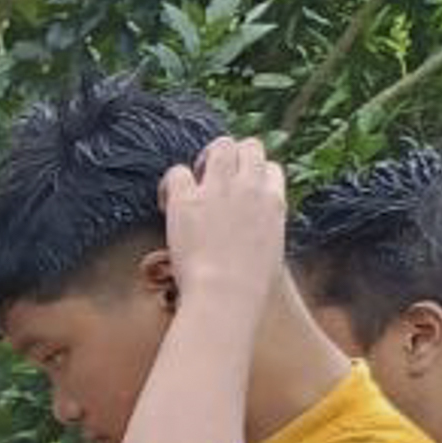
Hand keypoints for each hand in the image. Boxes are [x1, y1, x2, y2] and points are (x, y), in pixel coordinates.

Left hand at [159, 137, 286, 306]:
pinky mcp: (188, 200)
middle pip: (248, 147)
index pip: (270, 169)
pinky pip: (178, 172)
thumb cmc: (249, 289)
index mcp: (274, 202)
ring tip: (194, 184)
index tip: (241, 194)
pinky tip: (167, 203)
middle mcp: (250, 187)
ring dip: (206, 159)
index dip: (254, 177)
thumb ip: (264, 234)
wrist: (227, 295)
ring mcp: (219, 190)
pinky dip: (172, 183)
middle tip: (215, 180)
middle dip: (233, 157)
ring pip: (220, 147)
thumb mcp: (271, 256)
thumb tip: (252, 235)